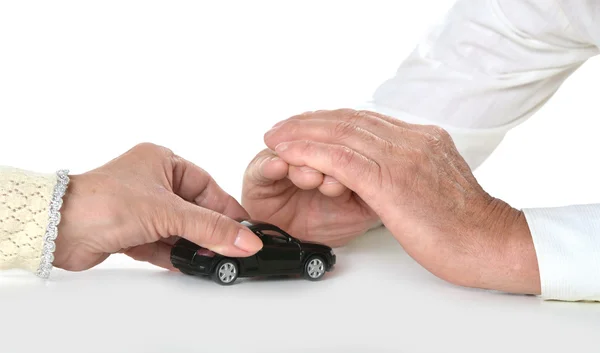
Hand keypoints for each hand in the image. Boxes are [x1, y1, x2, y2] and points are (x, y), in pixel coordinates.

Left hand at [54, 143, 262, 270]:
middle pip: (194, 210)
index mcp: (163, 161)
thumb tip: (245, 240)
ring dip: (194, 245)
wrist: (58, 228)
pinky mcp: (131, 231)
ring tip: (213, 260)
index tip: (247, 229)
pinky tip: (190, 265)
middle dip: (210, 231)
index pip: (207, 186)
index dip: (228, 209)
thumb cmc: (102, 201)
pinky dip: (175, 255)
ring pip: (179, 229)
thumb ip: (210, 228)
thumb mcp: (168, 212)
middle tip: (232, 249)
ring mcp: (141, 208)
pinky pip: (162, 243)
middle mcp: (152, 182)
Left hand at [262, 109, 539, 294]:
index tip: (305, 125)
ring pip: (341, 134)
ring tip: (275, 137)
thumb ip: (411, 168)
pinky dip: (311, 153)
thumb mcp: (436, 184)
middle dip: (309, 122)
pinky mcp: (391, 181)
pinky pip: (341, 159)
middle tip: (281, 127)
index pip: (366, 120)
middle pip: (349, 120)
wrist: (489, 243)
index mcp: (423, 138)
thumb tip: (388, 169)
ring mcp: (402, 157)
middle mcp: (412, 140)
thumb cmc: (463, 225)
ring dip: (302, 134)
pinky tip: (289, 154)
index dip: (330, 120)